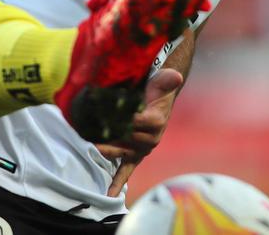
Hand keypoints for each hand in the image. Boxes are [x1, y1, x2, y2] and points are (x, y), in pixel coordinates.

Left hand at [97, 67, 183, 196]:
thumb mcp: (163, 81)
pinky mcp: (135, 155)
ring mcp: (142, 148)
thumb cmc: (158, 89)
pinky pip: (127, 170)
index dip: (125, 119)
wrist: (160, 100)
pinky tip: (109, 194)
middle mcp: (151, 138)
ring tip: (92, 149)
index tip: (108, 115)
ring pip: (123, 153)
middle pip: (127, 139)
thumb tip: (176, 76)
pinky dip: (117, 181)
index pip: (138, 122)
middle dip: (111, 136)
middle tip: (92, 132)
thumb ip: (168, 79)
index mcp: (157, 121)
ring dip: (108, 152)